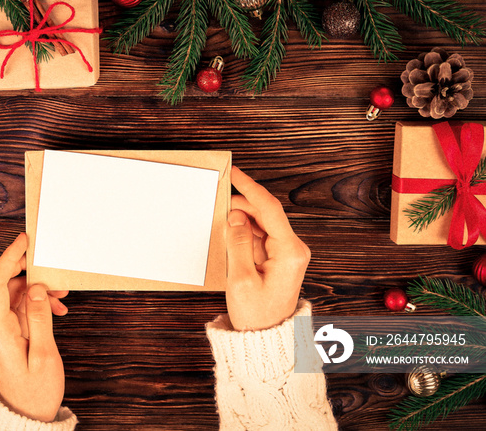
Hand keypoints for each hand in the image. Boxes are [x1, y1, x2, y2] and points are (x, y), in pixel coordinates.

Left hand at [0, 233, 68, 421]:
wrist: (26, 415)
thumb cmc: (36, 391)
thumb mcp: (45, 355)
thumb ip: (39, 318)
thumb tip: (34, 287)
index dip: (9, 257)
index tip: (24, 241)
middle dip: (20, 268)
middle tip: (44, 263)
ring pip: (10, 293)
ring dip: (32, 287)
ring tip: (59, 295)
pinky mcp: (6, 334)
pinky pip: (16, 307)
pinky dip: (34, 301)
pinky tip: (55, 309)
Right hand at [225, 167, 309, 330]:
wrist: (266, 338)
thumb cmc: (256, 314)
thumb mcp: (241, 279)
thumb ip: (237, 243)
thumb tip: (235, 216)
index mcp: (290, 252)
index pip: (269, 208)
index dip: (250, 187)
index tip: (234, 173)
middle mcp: (293, 249)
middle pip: (266, 213)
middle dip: (242, 205)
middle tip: (219, 203)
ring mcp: (287, 253)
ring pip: (262, 223)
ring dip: (242, 221)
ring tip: (223, 226)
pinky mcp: (279, 259)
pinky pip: (260, 236)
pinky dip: (244, 233)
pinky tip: (231, 238)